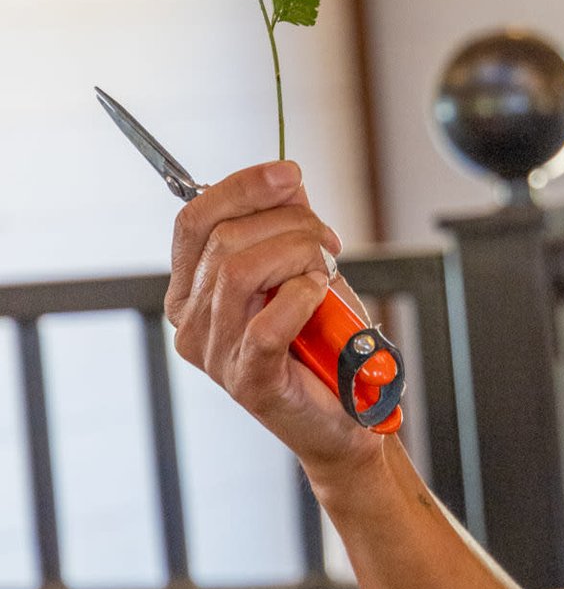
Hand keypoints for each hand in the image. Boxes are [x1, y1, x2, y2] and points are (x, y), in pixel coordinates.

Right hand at [167, 162, 383, 476]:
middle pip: (225, 240)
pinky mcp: (247, 381)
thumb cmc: (321, 342)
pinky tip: (319, 296)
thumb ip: (286, 225)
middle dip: (290, 225)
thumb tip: (285, 179)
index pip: (194, 220)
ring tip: (326, 272)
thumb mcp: (302, 268)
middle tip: (328, 244)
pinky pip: (267, 323)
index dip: (241, 188)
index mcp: (192, 290)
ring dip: (299, 257)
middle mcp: (192, 322)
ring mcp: (214, 354)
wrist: (346, 414)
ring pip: (242, 272)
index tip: (288, 173)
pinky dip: (301, 297)